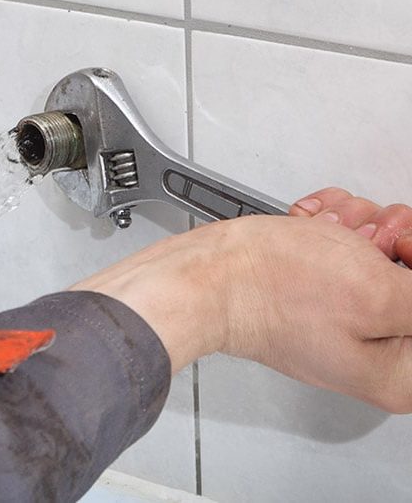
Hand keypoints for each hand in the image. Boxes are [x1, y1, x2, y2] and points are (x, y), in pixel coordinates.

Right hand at [72, 190, 411, 412]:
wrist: (207, 274)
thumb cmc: (270, 287)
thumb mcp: (377, 292)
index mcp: (400, 372)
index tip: (400, 246)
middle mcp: (373, 352)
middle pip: (411, 277)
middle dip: (391, 240)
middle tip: (365, 237)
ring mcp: (342, 322)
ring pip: (380, 257)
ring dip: (359, 228)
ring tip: (328, 230)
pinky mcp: (316, 296)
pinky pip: (345, 254)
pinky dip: (333, 231)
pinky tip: (313, 228)